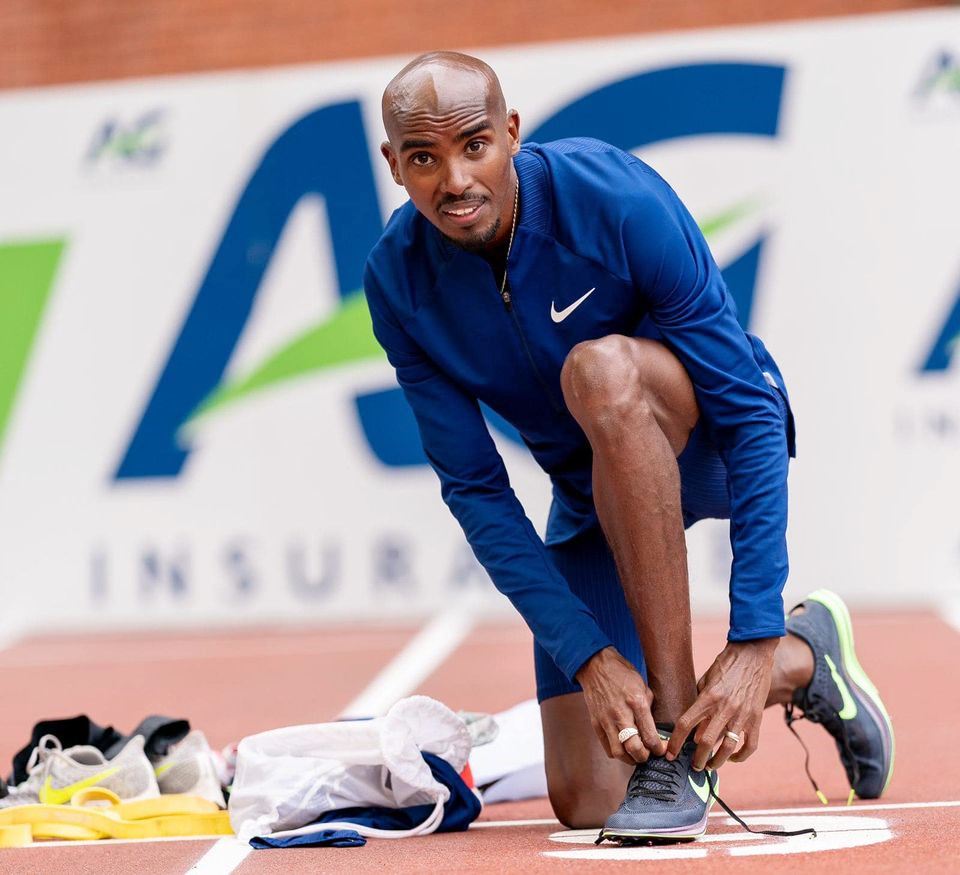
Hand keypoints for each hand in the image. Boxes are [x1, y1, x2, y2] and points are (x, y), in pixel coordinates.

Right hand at [575, 647, 666, 764]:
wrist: (596, 666)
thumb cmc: (622, 674)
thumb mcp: (642, 686)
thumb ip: (648, 708)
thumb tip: (655, 729)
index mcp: (636, 703)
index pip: (650, 736)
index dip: (659, 749)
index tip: (662, 750)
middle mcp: (621, 714)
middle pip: (634, 749)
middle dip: (645, 757)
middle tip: (649, 754)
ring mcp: (606, 720)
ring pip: (619, 752)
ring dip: (630, 758)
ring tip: (636, 754)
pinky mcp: (596, 723)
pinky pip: (607, 747)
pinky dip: (617, 752)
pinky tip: (623, 747)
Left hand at [666, 639, 777, 770]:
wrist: (753, 653)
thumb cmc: (726, 664)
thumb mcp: (707, 680)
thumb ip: (700, 705)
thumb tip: (695, 731)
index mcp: (708, 697)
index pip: (686, 724)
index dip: (676, 742)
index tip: (670, 754)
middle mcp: (724, 708)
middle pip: (705, 742)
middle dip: (697, 759)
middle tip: (693, 766)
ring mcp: (742, 715)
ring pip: (728, 748)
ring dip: (717, 762)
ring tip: (710, 767)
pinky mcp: (757, 718)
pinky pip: (750, 745)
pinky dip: (741, 757)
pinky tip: (733, 759)